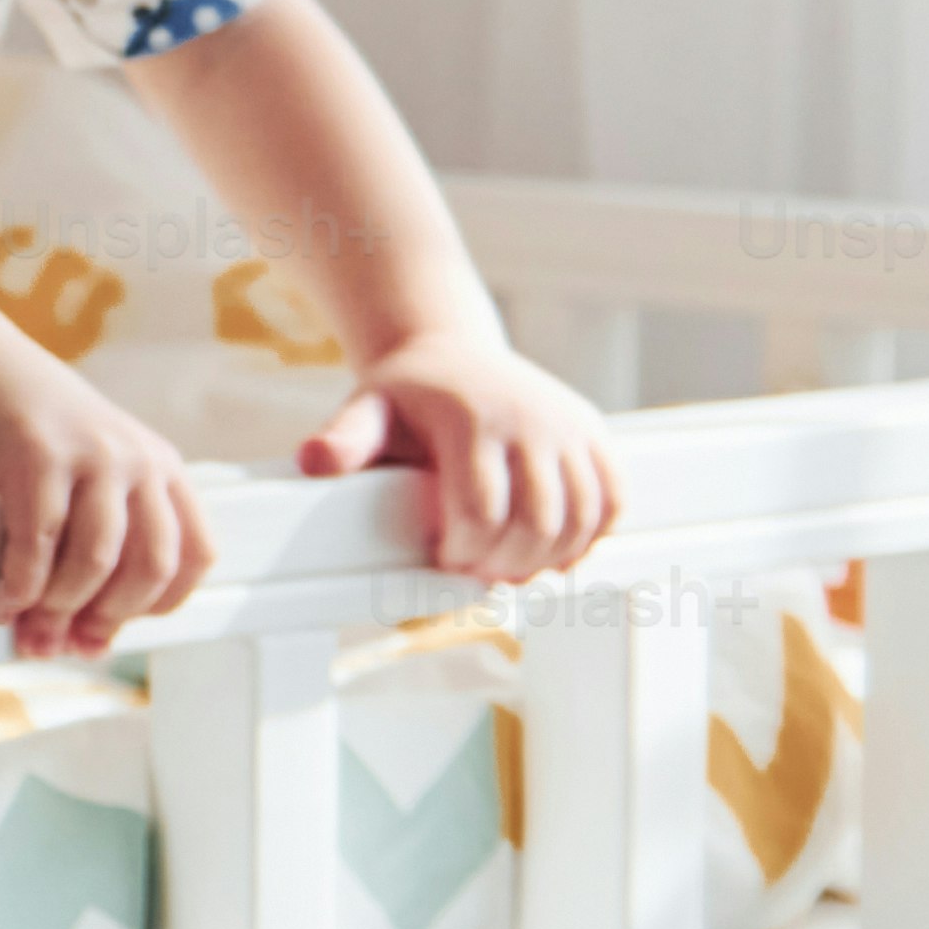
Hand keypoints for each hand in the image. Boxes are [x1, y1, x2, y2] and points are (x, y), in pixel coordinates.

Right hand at [0, 345, 209, 656]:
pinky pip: (38, 541)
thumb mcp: (85, 484)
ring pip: (96, 560)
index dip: (155, 606)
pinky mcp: (39, 454)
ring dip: (58, 606)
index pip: (193, 556)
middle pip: (150, 566)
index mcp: (162, 470)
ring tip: (26, 623)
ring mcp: (92, 454)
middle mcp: (138, 460)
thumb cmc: (26, 441)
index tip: (111, 630)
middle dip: (106, 616)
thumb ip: (95, 545)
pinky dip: (18, 584)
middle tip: (65, 640)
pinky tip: (0, 598)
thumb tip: (80, 637)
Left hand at [302, 329, 623, 581]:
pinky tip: (556, 556)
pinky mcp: (594, 434)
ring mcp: (568, 427)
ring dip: (548, 560)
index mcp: (472, 419)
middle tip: (476, 574)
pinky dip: (591, 538)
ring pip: (580, 518)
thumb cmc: (406, 394)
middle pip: (535, 522)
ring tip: (510, 569)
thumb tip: (315, 461)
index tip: (444, 560)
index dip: (464, 552)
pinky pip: (612, 499)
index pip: (481, 511)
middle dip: (505, 564)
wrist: (452, 354)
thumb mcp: (367, 409)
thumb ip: (345, 439)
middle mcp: (530, 419)